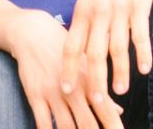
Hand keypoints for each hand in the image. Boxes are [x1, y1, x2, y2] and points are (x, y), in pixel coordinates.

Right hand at [7, 9, 123, 128]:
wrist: (34, 34)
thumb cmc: (64, 50)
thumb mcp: (85, 65)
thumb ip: (100, 89)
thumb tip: (119, 111)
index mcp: (88, 81)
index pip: (106, 110)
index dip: (114, 126)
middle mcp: (73, 89)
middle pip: (88, 123)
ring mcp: (53, 93)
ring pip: (66, 126)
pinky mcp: (34, 95)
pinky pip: (42, 121)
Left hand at [61, 0, 152, 104]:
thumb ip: (84, 22)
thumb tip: (78, 52)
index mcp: (82, 11)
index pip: (72, 46)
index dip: (69, 69)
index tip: (66, 89)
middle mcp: (99, 13)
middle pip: (94, 53)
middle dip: (94, 79)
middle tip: (95, 101)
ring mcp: (119, 10)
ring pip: (118, 47)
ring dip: (120, 72)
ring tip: (120, 91)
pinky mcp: (139, 6)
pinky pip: (140, 34)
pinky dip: (143, 53)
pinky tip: (145, 69)